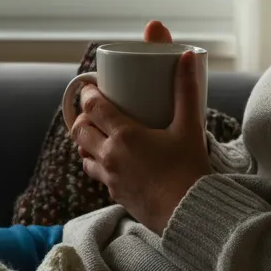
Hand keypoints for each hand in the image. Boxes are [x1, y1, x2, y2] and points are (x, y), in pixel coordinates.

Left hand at [70, 20, 210, 233]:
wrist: (189, 214)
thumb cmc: (190, 169)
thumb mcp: (189, 125)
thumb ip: (186, 89)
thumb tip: (188, 56)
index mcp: (125, 135)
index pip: (93, 108)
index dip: (88, 94)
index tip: (91, 86)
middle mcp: (111, 156)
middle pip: (80, 130)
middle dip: (83, 116)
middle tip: (94, 107)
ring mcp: (110, 177)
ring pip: (84, 153)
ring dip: (86, 140)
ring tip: (99, 131)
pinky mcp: (115, 194)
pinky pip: (96, 173)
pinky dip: (97, 161)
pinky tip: (111, 158)